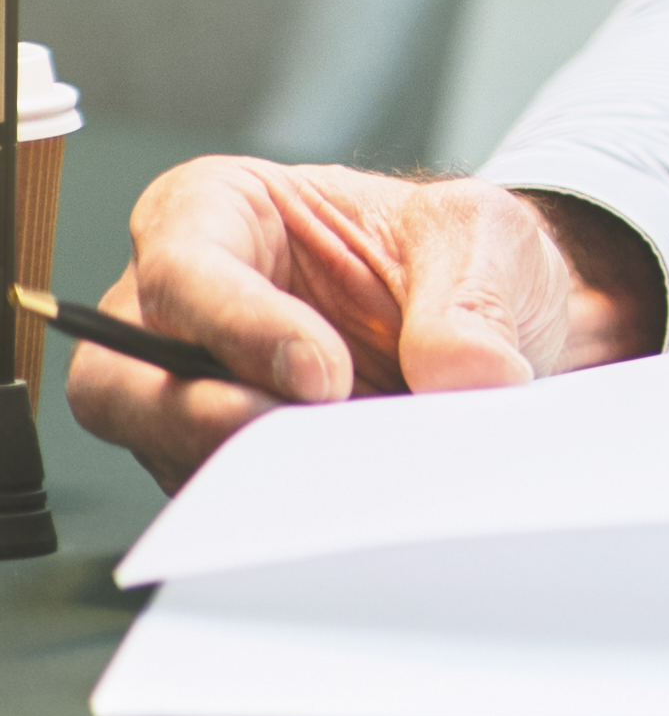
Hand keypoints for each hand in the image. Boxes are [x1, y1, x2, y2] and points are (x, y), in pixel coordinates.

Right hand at [69, 159, 668, 489]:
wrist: (499, 314)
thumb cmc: (451, 251)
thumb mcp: (479, 235)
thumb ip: (470, 299)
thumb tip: (467, 374)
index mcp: (210, 214)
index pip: (182, 270)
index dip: (239, 327)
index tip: (323, 376)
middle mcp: (173, 311)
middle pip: (123, 381)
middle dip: (205, 421)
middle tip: (307, 443)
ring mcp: (186, 393)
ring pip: (167, 452)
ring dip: (258, 471)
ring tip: (355, 469)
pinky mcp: (219, 458)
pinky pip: (221, 497)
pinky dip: (284, 501)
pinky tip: (351, 494)